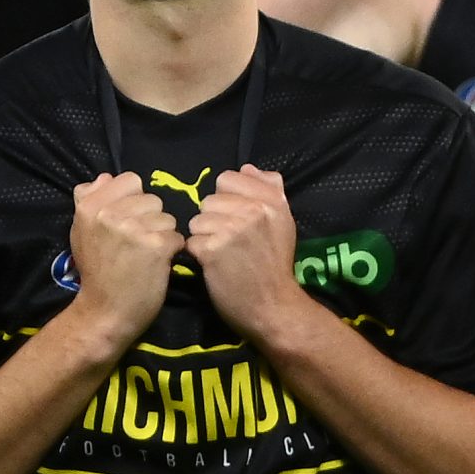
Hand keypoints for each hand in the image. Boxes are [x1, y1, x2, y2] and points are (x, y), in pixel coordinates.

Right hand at [64, 173, 181, 349]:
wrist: (105, 310)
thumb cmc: (98, 271)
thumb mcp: (83, 232)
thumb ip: (91, 201)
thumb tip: (105, 177)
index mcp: (90, 206)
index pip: (131, 180)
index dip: (135, 199)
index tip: (128, 220)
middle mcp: (110, 213)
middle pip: (153, 199)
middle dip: (151, 219)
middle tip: (138, 243)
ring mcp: (133, 229)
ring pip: (167, 218)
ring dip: (163, 235)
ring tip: (146, 254)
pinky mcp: (156, 246)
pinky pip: (177, 237)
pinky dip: (172, 251)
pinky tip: (157, 264)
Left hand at [187, 166, 314, 343]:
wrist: (273, 306)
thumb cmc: (274, 265)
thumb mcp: (283, 223)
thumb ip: (269, 191)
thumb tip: (248, 167)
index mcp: (271, 200)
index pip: (228, 179)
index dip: (227, 199)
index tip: (238, 219)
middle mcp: (254, 210)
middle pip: (209, 201)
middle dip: (214, 220)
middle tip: (231, 242)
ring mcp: (232, 229)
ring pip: (197, 220)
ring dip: (204, 238)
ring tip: (222, 254)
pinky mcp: (213, 250)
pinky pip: (191, 241)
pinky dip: (199, 255)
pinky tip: (215, 266)